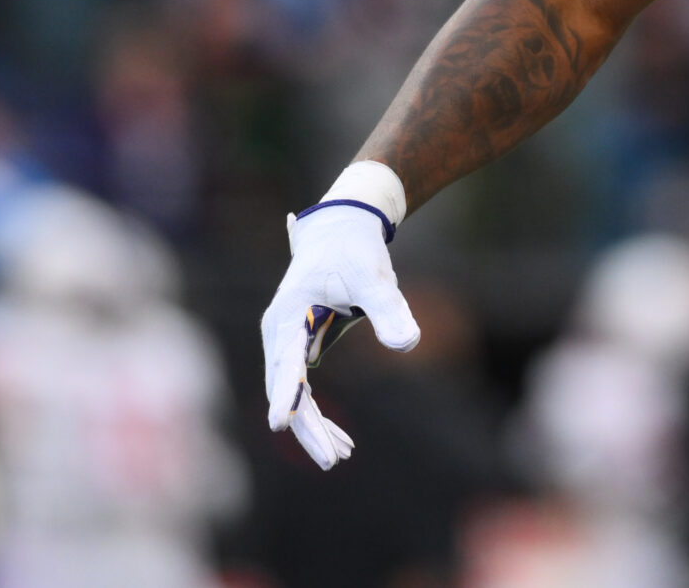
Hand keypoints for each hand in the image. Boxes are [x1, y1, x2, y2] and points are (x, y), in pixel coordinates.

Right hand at [260, 202, 420, 469]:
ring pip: (293, 393)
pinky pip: (303, 388)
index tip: (280, 425)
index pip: (285, 362)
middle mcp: (279, 332)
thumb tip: (410, 344)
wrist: (343, 227)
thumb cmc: (356, 249)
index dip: (285, 394)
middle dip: (306, 426)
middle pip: (285, 388)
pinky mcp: (298, 345)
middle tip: (333, 460)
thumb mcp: (374, 277)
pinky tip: (344, 440)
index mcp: (288, 314)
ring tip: (341, 456)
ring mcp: (286, 341)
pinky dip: (318, 413)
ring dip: (313, 426)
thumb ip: (389, 310)